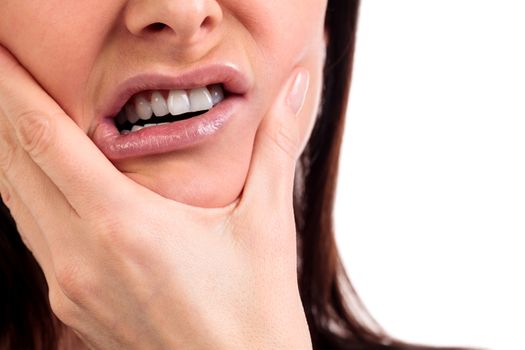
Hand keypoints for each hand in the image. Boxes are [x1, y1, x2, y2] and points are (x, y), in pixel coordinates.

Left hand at [0, 46, 310, 349]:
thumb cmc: (256, 308)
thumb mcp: (266, 222)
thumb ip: (275, 145)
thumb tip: (299, 87)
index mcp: (126, 226)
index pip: (45, 139)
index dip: (14, 88)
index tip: (0, 54)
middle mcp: (82, 257)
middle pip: (15, 164)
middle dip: (3, 109)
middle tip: (3, 68)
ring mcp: (70, 287)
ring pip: (15, 203)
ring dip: (10, 153)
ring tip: (12, 113)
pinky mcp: (72, 307)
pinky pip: (32, 237)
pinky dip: (27, 196)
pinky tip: (41, 180)